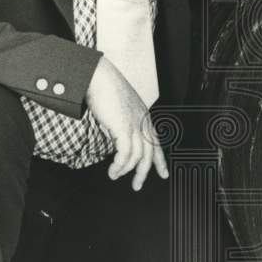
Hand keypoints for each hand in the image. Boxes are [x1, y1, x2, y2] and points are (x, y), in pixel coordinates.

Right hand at [85, 56, 167, 189]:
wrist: (98, 76)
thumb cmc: (104, 88)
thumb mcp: (118, 108)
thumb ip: (121, 122)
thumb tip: (116, 138)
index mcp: (143, 116)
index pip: (156, 142)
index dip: (160, 160)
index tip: (163, 173)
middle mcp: (143, 121)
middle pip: (150, 153)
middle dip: (144, 172)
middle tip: (137, 185)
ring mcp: (135, 124)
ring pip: (138, 157)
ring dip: (125, 170)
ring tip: (115, 176)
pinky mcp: (124, 128)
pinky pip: (125, 154)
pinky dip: (119, 165)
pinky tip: (113, 171)